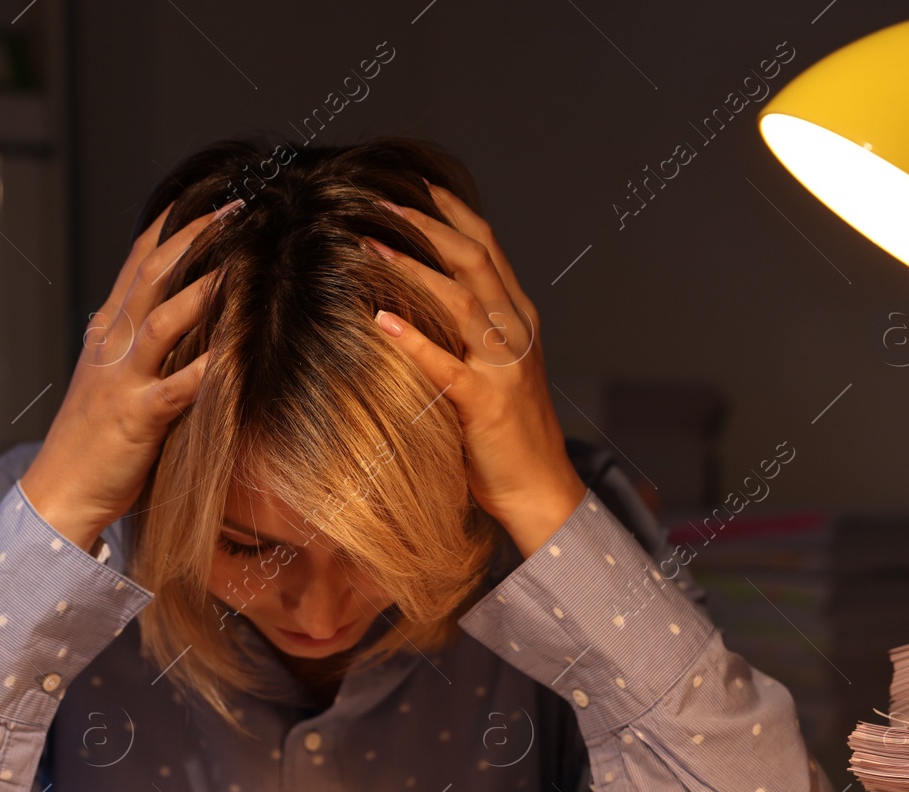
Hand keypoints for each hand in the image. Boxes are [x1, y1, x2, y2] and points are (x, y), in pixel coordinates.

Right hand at [21, 200, 237, 549]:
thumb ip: (137, 345)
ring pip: (162, 321)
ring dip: (202, 290)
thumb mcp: (109, 377)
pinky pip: (177, 388)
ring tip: (241, 264)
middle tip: (236, 211)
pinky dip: (208, 368)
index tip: (208, 202)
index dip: (171, 228)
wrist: (58, 492)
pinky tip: (238, 351)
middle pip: (152, 276)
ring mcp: (121, 380)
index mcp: (105, 333)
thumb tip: (178, 316)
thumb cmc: (92, 440)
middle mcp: (111, 347)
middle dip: (194, 239)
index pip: (137, 264)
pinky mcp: (136, 418)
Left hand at [366, 183, 586, 558]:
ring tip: (368, 246)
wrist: (539, 489)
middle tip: (379, 202)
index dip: (451, 211)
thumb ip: (465, 331)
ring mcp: (505, 366)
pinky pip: (446, 364)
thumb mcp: (491, 367)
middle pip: (474, 258)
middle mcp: (516, 332)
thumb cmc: (503, 432)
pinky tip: (379, 320)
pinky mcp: (487, 403)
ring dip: (413, 268)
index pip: (486, 246)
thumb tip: (413, 295)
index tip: (414, 185)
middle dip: (426, 224)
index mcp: (518, 317)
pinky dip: (412, 339)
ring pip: (462, 300)